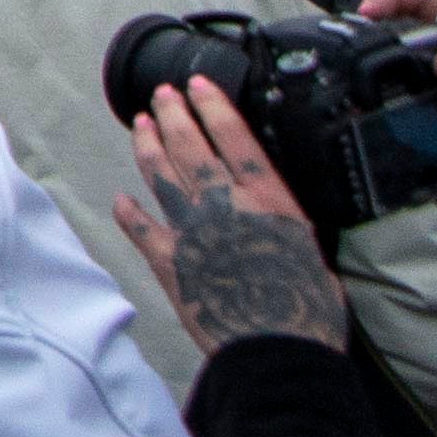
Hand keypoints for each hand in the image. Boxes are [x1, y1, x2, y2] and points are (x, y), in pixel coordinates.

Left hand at [114, 76, 349, 354]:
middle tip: (161, 94)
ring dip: (148, 145)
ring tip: (141, 124)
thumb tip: (280, 221)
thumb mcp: (314, 255)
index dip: (213, 106)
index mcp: (268, 201)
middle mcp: (226, 206)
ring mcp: (192, 230)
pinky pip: (140, 227)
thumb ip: (287, 228)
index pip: (235, 137)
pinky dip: (129, 211)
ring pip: (161, 174)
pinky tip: (121, 198)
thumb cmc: (308, 312)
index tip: (198, 84)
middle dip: (173, 114)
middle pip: (190, 146)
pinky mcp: (169, 260)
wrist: (278, 351)